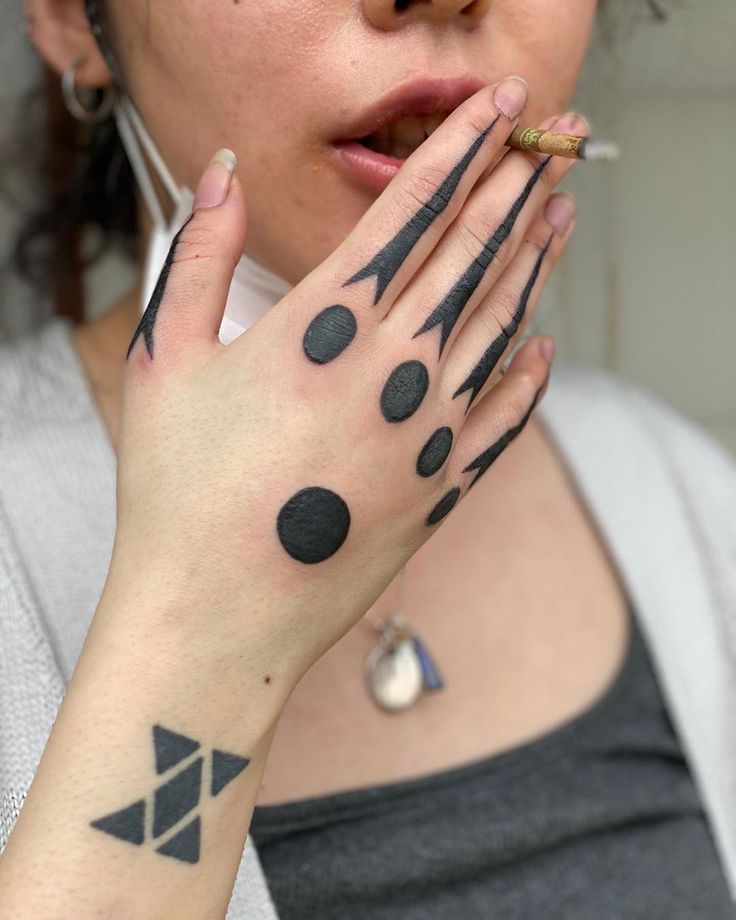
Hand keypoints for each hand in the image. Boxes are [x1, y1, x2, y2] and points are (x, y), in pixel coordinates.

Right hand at [112, 77, 582, 690]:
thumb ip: (200, 255)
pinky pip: (505, 419)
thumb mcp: (165, 358)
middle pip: (469, 255)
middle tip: (546, 140)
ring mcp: (428, 432)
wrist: (217, 614)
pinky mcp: (443, 489)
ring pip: (500, 324)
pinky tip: (544, 344)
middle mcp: (392, 369)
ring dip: (534, 263)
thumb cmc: (178, 490)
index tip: (492, 109)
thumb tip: (224, 173)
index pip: (408, 212)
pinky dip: (530, 375)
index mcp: (322, 327)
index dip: (455, 150)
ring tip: (561, 215)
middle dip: (509, 188)